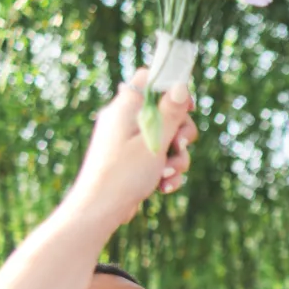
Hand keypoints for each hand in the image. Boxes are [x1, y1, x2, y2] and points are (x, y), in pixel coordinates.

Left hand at [61, 69, 198, 227]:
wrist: (100, 208)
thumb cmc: (124, 174)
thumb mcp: (154, 141)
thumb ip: (169, 113)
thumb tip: (181, 86)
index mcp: (125, 108)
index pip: (149, 79)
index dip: (172, 88)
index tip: (189, 107)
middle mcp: (124, 120)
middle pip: (165, 111)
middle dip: (181, 133)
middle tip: (180, 146)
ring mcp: (128, 140)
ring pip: (165, 138)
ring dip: (176, 157)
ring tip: (168, 174)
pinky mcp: (131, 159)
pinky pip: (157, 156)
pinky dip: (165, 170)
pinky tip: (164, 186)